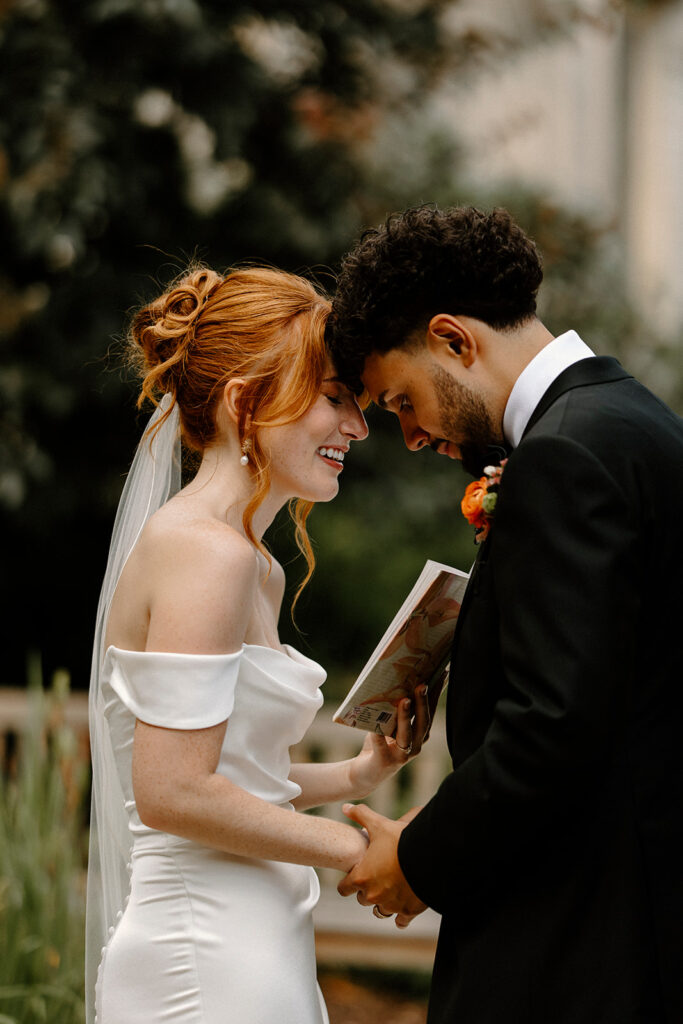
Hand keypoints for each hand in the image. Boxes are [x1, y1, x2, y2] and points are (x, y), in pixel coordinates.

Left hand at [337, 803, 427, 924]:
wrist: (431, 855)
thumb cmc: (402, 840)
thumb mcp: (379, 825)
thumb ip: (361, 815)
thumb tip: (345, 807)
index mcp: (361, 877)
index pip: (344, 888)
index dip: (349, 881)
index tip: (356, 874)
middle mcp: (373, 895)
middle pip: (362, 899)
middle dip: (368, 890)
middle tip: (377, 877)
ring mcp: (390, 905)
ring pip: (380, 911)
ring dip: (383, 902)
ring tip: (390, 890)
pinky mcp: (408, 912)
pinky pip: (400, 921)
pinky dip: (401, 915)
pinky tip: (404, 904)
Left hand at [348, 686, 430, 796]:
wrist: (364, 773)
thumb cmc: (380, 743)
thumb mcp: (390, 725)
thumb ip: (397, 711)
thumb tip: (399, 682)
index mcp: (419, 735)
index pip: (430, 713)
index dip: (435, 696)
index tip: (440, 676)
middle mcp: (415, 746)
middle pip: (422, 723)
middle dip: (422, 703)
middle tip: (421, 684)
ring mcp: (401, 755)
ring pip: (406, 735)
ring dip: (406, 717)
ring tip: (405, 700)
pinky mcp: (384, 761)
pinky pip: (381, 744)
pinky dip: (379, 734)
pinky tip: (376, 724)